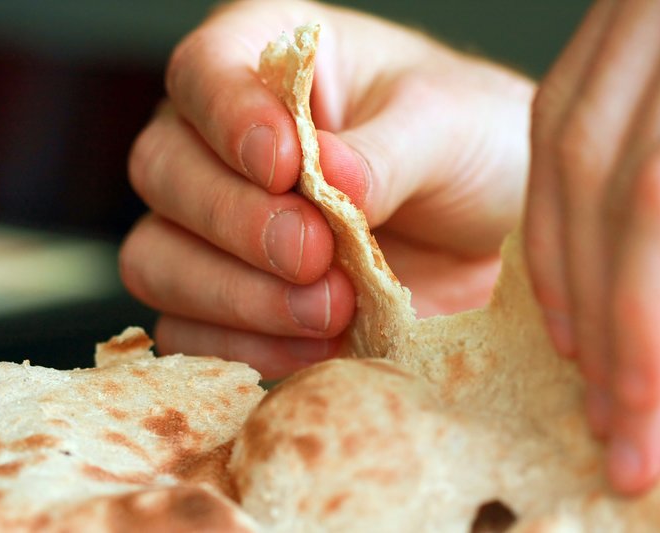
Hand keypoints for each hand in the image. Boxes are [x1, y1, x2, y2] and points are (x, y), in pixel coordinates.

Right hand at [121, 0, 532, 378]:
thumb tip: (326, 176)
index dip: (228, 120)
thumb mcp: (449, 128)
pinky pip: (189, 331)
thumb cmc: (476, 148)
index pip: (203, 73)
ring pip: (157, 259)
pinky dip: (244, 347)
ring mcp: (224, 229)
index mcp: (277, 63)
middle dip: (236, 222)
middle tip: (314, 252)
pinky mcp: (237, 303)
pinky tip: (315, 344)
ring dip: (237, 294)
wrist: (502, 235)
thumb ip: (386, 151)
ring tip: (330, 307)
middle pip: (161, 171)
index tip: (285, 168)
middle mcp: (230, 144)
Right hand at [525, 0, 659, 492]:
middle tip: (612, 421)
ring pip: (566, 152)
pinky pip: (558, 111)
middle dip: (604, 322)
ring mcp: (646, 2)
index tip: (644, 420)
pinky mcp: (620, 11)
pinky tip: (565, 272)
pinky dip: (553, 205)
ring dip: (566, 274)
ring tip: (581, 360)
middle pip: (603, 187)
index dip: (646, 322)